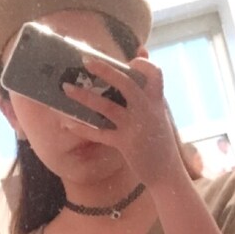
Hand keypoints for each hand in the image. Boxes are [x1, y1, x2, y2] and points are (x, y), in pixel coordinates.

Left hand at [62, 57, 183, 187]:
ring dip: (84, 96)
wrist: (167, 173)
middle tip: (85, 61)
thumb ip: (149, 95)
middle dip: (105, 70)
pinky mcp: (126, 144)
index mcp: (156, 101)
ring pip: (107, 106)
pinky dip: (83, 128)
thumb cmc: (160, 143)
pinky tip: (68, 124)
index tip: (130, 60)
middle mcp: (147, 110)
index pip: (155, 73)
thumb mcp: (159, 116)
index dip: (143, 63)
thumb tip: (139, 68)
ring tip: (66, 89)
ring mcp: (136, 126)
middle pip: (126, 83)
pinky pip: (100, 133)